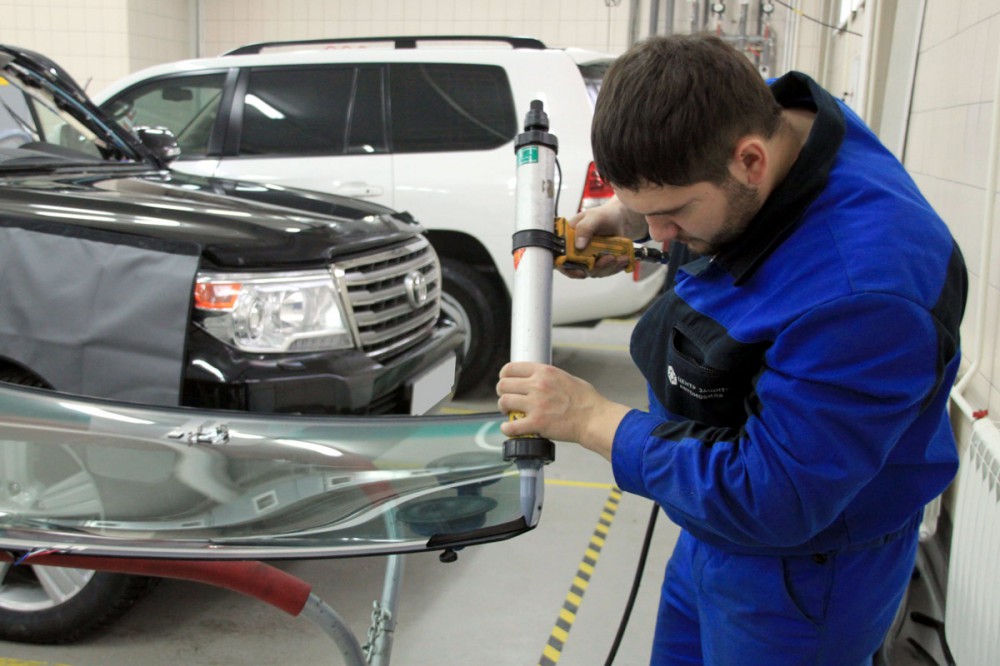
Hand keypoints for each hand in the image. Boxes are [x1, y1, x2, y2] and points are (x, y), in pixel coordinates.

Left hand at [496, 362, 630, 459]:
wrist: (594, 419)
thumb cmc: (586, 400)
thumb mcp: (566, 377)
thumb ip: (548, 377)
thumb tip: (537, 379)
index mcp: (544, 372)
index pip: (511, 368)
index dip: (504, 376)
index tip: (506, 382)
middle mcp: (537, 385)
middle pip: (503, 385)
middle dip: (503, 393)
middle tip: (508, 400)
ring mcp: (536, 404)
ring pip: (504, 402)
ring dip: (504, 409)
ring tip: (510, 413)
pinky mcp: (536, 423)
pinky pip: (511, 426)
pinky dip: (507, 429)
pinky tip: (509, 429)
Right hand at [558, 198, 648, 278]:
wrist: (622, 220)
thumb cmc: (605, 215)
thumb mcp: (594, 217)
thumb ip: (585, 228)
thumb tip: (578, 246)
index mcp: (567, 239)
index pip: (559, 257)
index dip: (566, 267)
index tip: (581, 271)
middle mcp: (575, 250)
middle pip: (579, 268)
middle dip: (596, 267)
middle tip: (611, 258)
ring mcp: (587, 258)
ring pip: (594, 271)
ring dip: (608, 267)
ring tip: (621, 258)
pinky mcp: (599, 263)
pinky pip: (604, 271)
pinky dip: (614, 268)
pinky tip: (623, 260)